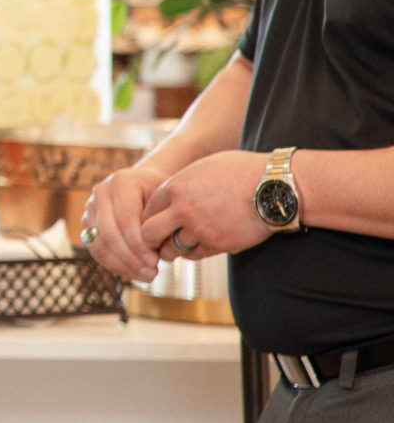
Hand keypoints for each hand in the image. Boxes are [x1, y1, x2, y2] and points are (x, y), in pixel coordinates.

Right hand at [81, 164, 173, 285]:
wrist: (145, 182)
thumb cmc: (160, 194)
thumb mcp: (164, 202)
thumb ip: (157, 223)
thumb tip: (153, 253)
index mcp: (120, 183)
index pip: (125, 220)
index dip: (139, 244)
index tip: (156, 262)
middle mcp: (100, 193)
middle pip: (109, 234)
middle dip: (131, 258)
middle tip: (151, 273)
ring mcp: (90, 208)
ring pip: (99, 244)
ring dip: (122, 265)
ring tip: (145, 276)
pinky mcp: (87, 223)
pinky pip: (95, 249)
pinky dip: (113, 265)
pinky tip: (132, 273)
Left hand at [138, 151, 274, 266]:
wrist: (275, 187)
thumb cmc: (242, 171)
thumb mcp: (204, 168)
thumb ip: (183, 183)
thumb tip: (170, 194)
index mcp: (176, 187)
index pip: (147, 209)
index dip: (148, 217)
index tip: (153, 222)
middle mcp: (183, 210)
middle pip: (150, 233)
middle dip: (150, 239)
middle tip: (155, 241)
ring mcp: (200, 229)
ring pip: (172, 248)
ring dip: (172, 249)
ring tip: (173, 248)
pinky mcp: (219, 245)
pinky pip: (195, 255)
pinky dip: (192, 253)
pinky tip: (196, 247)